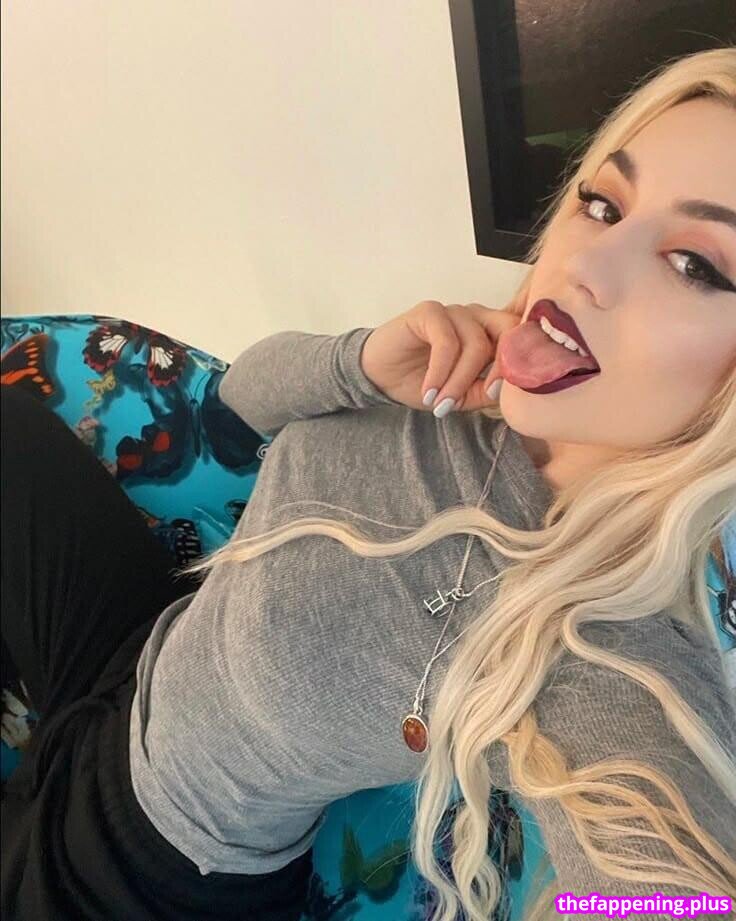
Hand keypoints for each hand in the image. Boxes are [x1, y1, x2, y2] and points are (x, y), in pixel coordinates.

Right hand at [360, 295, 526, 413]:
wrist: (379, 375)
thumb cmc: (421, 382)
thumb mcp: (459, 396)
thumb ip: (484, 392)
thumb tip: (508, 393)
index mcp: (490, 332)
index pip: (519, 339)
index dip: (519, 366)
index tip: (506, 397)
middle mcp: (476, 317)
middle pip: (507, 332)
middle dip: (500, 367)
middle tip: (486, 394)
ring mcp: (453, 312)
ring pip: (475, 344)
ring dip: (459, 380)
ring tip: (441, 403)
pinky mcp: (429, 312)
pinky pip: (447, 342)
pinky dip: (440, 371)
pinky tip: (429, 391)